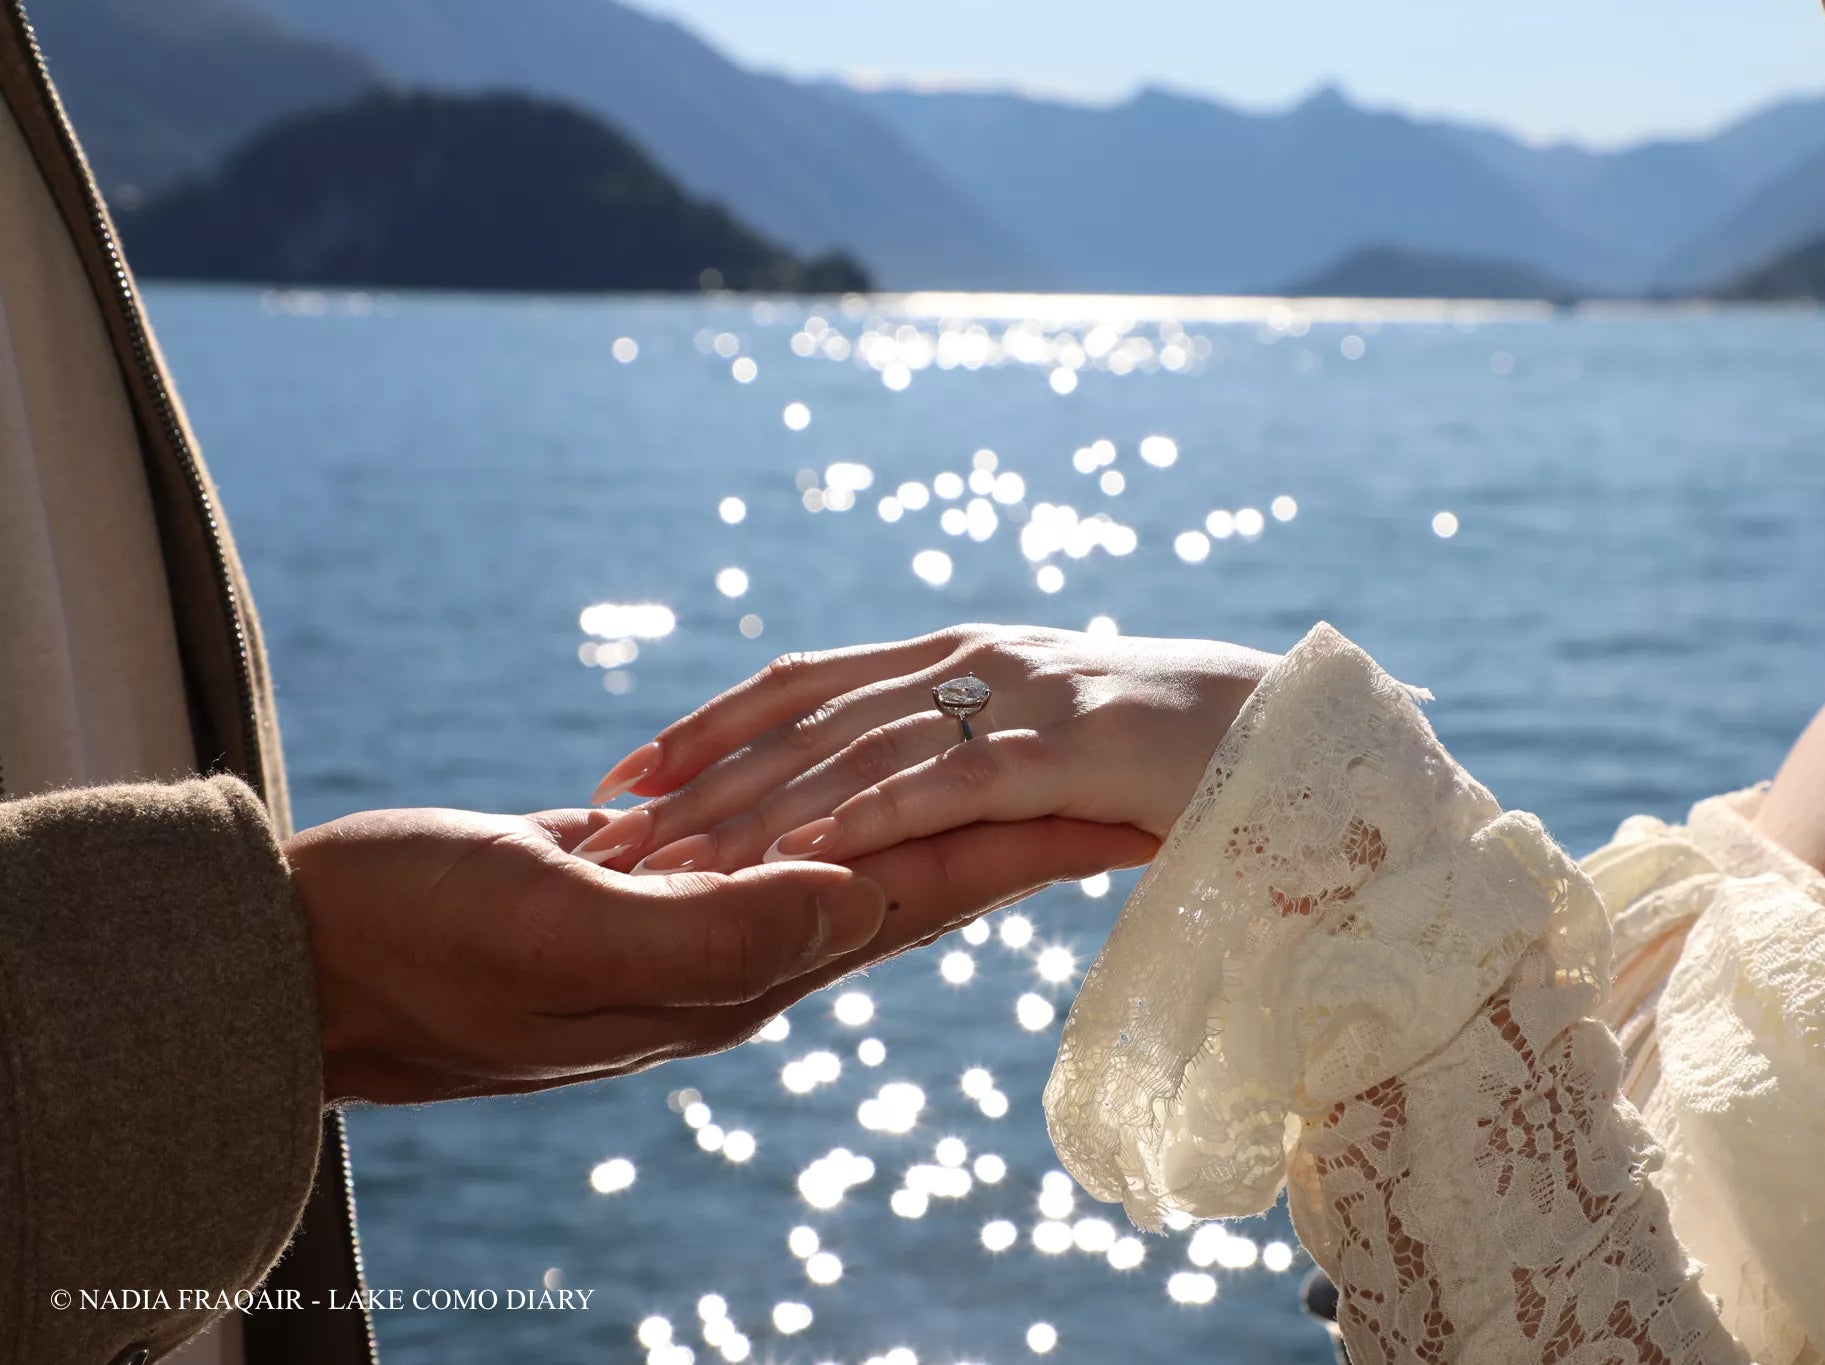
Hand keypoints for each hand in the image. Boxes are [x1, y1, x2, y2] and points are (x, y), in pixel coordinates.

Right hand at [289, 804, 1154, 1104]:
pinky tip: (853, 783)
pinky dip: (829, 802)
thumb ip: (719, 930)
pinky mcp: (647, 881)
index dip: (1030, 847)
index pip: (924, 890)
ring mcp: (697, 915)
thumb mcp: (569, 939)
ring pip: (852, 850)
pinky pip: (770, 837)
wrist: (307, 969)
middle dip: (1019, 826)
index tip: (1130, 815)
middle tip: (1113, 787)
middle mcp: (740, 943)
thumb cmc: (420, 951)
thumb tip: (862, 906)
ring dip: (941, 810)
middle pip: (918, 874)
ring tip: (1016, 774)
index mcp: (743, 958)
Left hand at [579, 624, 1274, 876]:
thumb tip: (883, 802)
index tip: (625, 776)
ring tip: (675, 861)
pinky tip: (811, 852)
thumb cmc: (1174, 749)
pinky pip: (957, 780)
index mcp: (961, 657)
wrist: (1305, 736)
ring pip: (861, 748)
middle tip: (609, 835)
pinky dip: (877, 812)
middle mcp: (977, 662)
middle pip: (807, 718)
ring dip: (760, 809)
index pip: (802, 685)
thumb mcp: (1047, 742)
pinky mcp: (1077, 747)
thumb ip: (969, 755)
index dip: (706, 726)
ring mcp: (1026, 697)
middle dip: (702, 780)